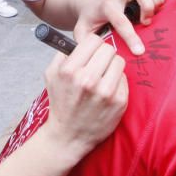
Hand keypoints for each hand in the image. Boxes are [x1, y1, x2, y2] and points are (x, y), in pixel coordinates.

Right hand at [40, 32, 127, 160]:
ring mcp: (106, 92)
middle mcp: (88, 80)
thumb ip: (63, 53)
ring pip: (119, 62)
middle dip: (103, 55)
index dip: (92, 45)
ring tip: (104, 77)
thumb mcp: (51, 75)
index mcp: (70, 70)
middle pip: (108, 49)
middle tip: (98, 64)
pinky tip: (108, 90)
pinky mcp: (119, 102)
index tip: (90, 53)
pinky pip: (125, 79)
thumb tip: (78, 39)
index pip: (93, 40)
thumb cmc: (61, 103)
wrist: (68, 136)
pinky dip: (117, 82)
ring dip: (112, 67)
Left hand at [73, 0, 164, 55]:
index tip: (139, 51)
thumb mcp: (81, 31)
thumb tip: (92, 56)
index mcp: (106, 7)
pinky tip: (157, 7)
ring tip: (152, 14)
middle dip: (147, 5)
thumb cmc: (89, 19)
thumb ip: (83, 42)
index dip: (130, 36)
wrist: (90, 3)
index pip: (120, 20)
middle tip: (146, 22)